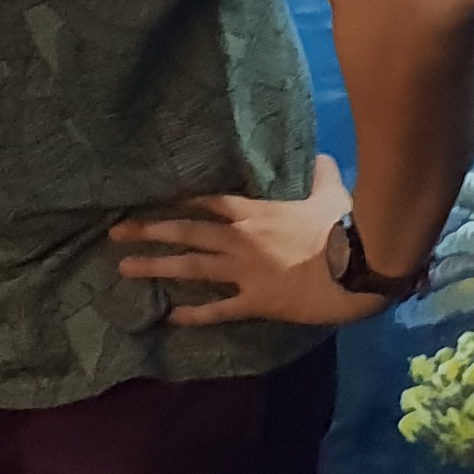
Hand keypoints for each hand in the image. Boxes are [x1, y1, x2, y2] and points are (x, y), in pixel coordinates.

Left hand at [112, 151, 378, 331]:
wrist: (358, 268)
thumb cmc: (345, 229)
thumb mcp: (333, 194)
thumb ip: (322, 175)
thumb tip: (320, 156)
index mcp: (256, 213)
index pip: (208, 201)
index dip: (177, 200)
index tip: (150, 198)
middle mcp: (241, 240)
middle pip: (187, 232)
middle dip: (149, 230)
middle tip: (115, 232)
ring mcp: (245, 272)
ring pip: (192, 267)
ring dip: (157, 267)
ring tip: (124, 267)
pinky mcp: (256, 302)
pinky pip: (219, 309)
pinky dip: (194, 314)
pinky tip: (169, 316)